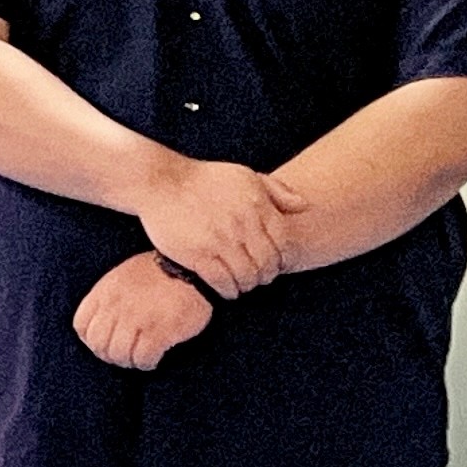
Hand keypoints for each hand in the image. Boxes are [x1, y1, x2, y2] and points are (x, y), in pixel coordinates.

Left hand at [73, 252, 213, 371]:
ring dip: (129, 362)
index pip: (81, 325)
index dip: (90, 340)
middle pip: (99, 344)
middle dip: (109, 355)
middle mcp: (116, 306)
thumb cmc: (159, 273)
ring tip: (139, 359)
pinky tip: (153, 360)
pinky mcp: (159, 331)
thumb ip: (109, 298)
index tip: (104, 344)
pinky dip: (146, 364)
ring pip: (119, 354)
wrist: (190, 267)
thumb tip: (104, 322)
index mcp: (105, 292)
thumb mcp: (122, 276)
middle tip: (123, 357)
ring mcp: (137, 319)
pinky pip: (143, 358)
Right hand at [132, 156, 303, 295]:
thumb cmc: (204, 179)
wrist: (161, 181)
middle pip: (267, 264)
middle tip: (258, 278)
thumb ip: (277, 191)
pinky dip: (228, 290)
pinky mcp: (197, 254)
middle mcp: (241, 225)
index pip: (283, 244)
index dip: (282, 259)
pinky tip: (226, 290)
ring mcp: (219, 241)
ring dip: (248, 285)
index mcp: (256, 206)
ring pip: (247, 276)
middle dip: (266, 275)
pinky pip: (221, 281)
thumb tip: (305, 205)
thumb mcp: (245, 176)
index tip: (273, 263)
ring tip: (243, 285)